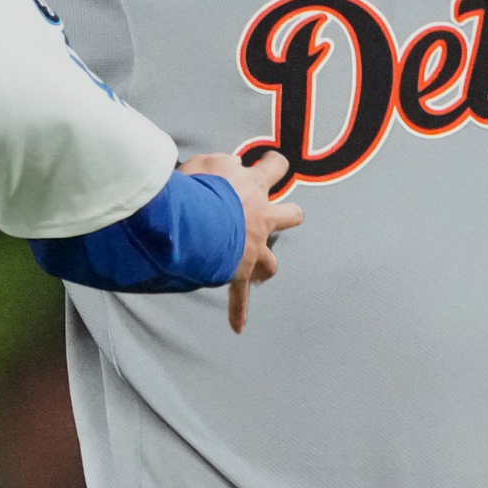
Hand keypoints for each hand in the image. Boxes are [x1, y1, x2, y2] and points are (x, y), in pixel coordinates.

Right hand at [180, 150, 301, 333]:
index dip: (274, 163)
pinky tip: (238, 326)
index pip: (275, 167)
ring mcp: (253, 247)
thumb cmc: (199, 187)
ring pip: (272, 260)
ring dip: (266, 262)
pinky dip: (238, 310)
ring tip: (260, 267)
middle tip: (277, 213)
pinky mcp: (237, 271)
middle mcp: (261, 217)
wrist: (197, 221)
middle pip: (290, 214)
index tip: (270, 162)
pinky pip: (239, 296)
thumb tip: (230, 166)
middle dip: (287, 213)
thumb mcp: (206, 161)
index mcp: (253, 186)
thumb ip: (220, 164)